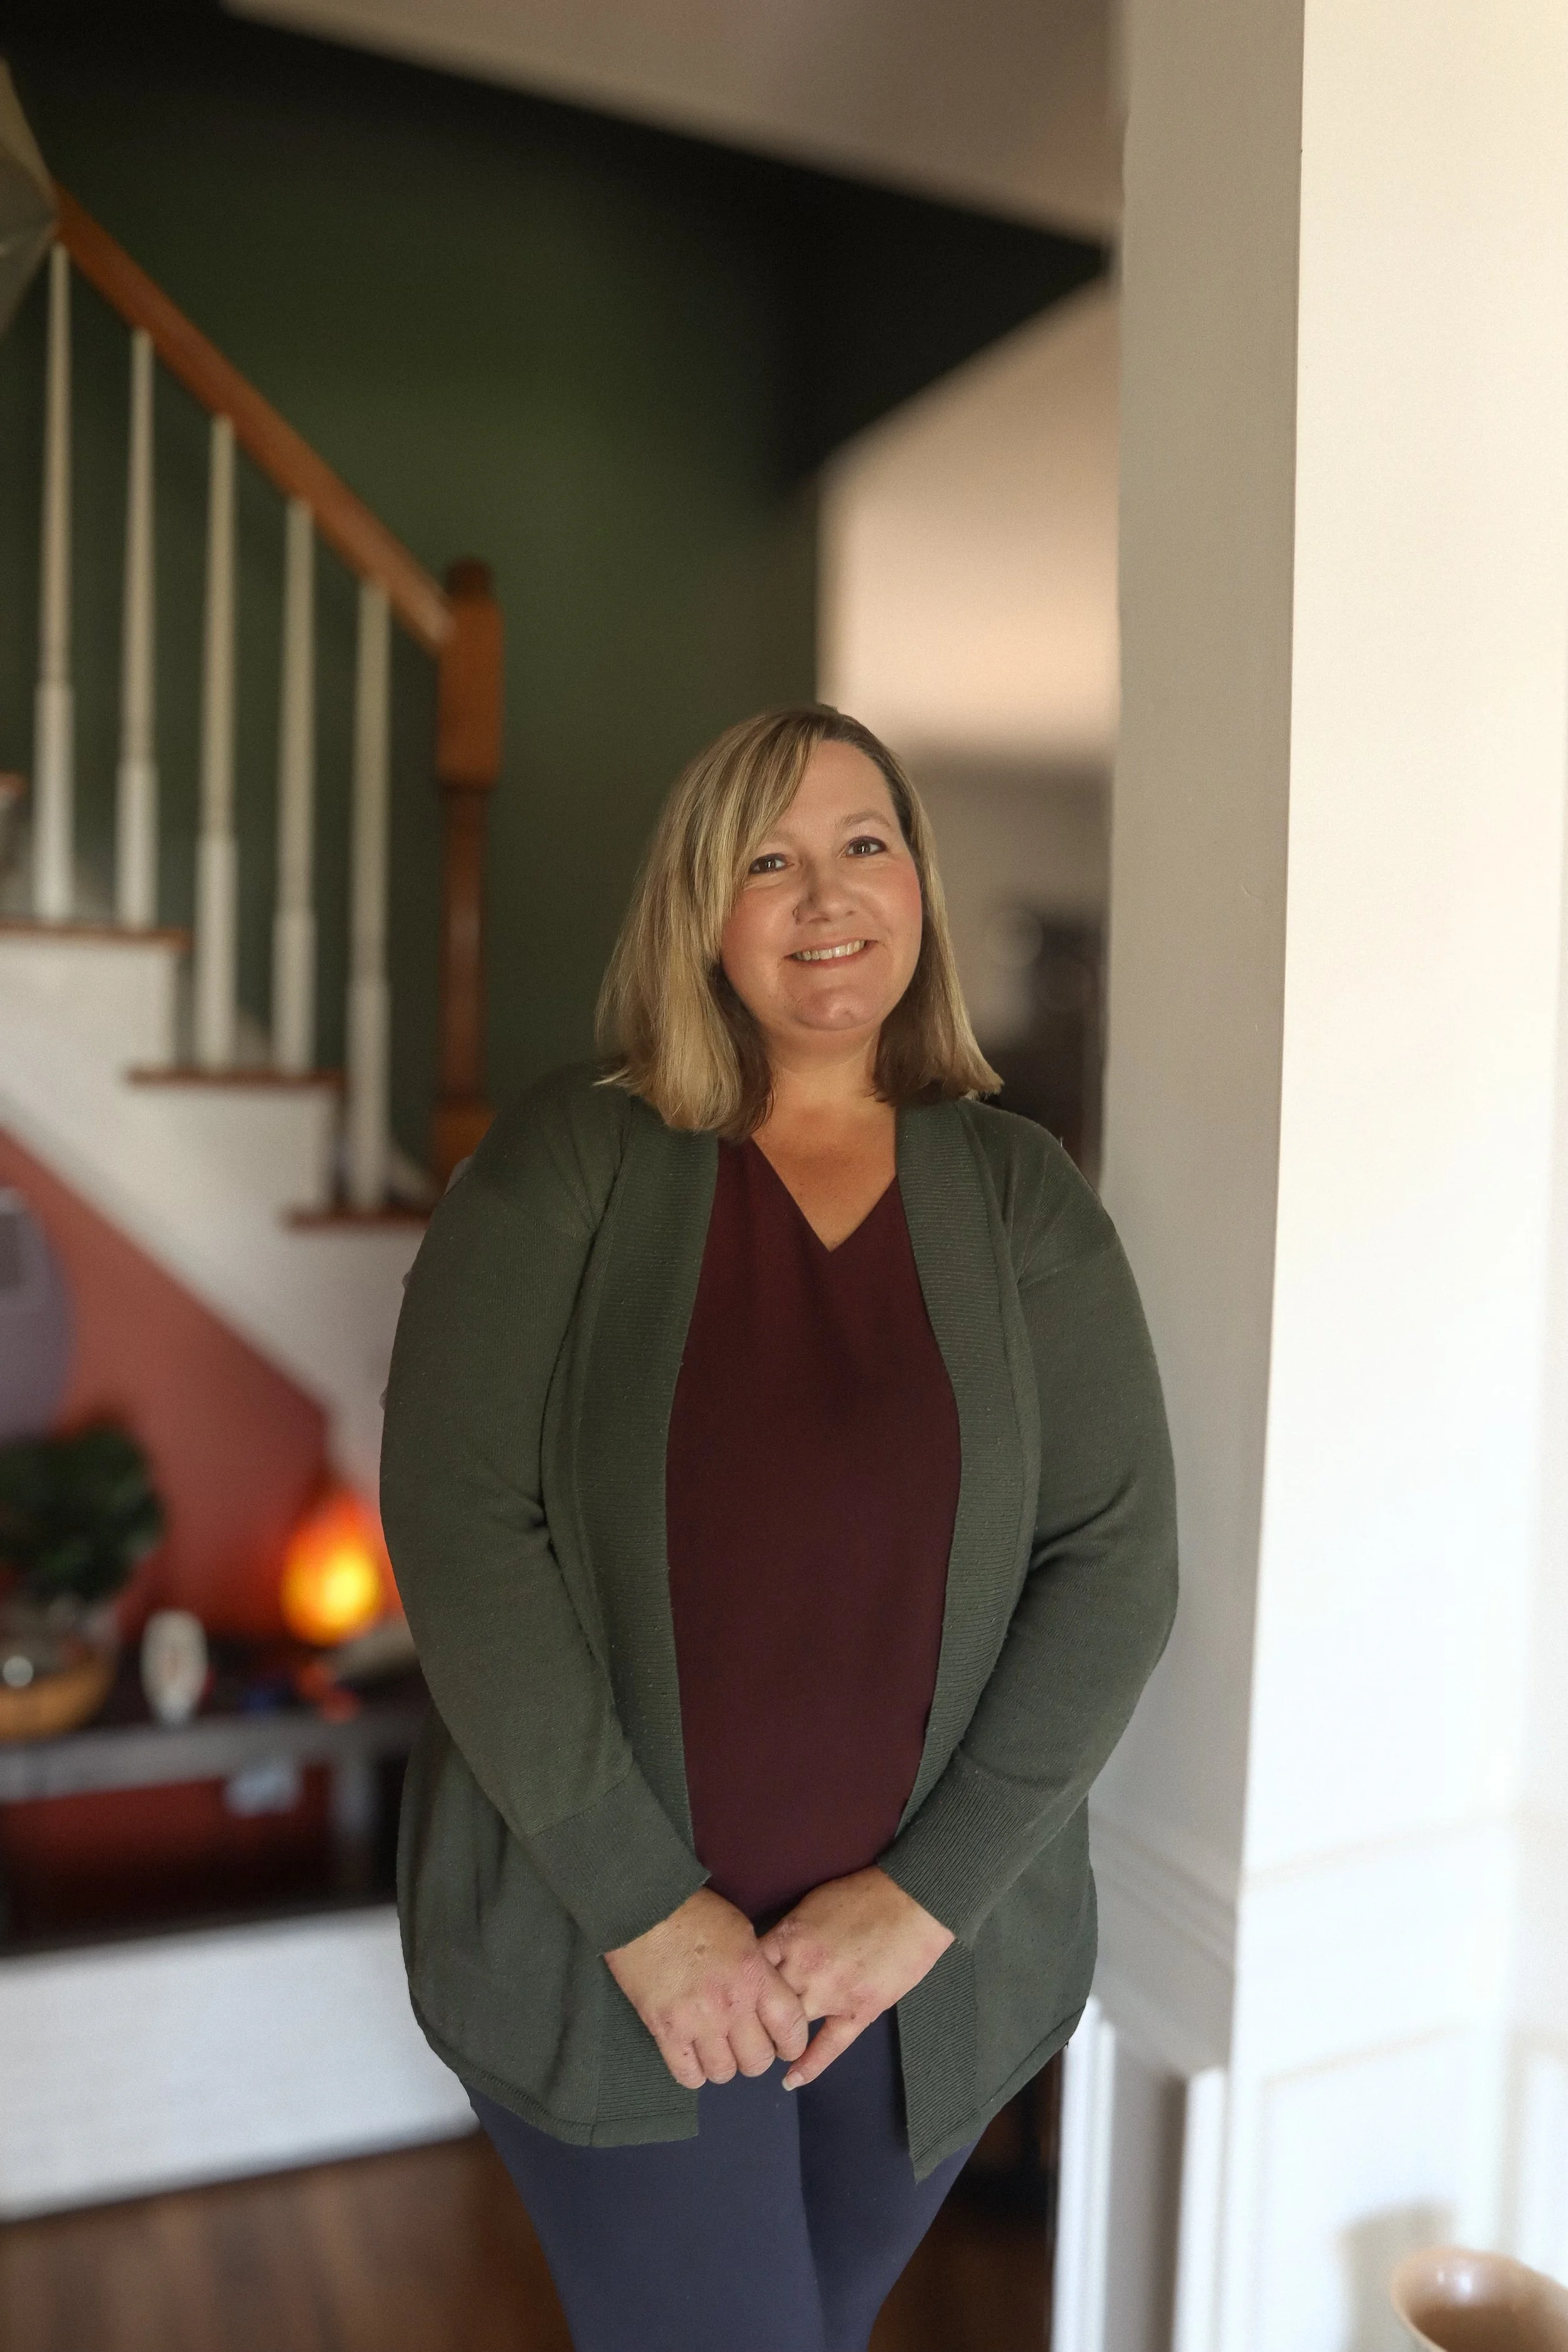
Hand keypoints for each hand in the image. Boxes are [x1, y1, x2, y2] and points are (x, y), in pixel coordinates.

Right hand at [605, 1887, 810, 2089]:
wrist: (644, 1908)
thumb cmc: (696, 1913)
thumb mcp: (743, 1933)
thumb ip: (759, 1970)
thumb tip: (765, 1998)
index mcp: (755, 1976)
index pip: (792, 2028)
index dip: (792, 2043)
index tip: (784, 2043)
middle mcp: (731, 2004)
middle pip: (758, 2061)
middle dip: (756, 2057)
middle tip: (746, 2043)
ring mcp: (697, 2021)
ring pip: (724, 2073)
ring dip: (724, 2065)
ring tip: (718, 2048)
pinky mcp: (665, 2031)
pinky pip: (688, 2075)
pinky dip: (694, 2072)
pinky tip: (693, 2054)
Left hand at [759, 1867, 953, 2088]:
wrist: (913, 1902)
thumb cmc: (863, 1894)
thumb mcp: (812, 1903)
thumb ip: (787, 1932)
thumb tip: (767, 1953)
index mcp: (790, 1937)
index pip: (748, 1970)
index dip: (737, 1985)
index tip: (730, 1995)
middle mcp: (804, 1968)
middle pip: (763, 2004)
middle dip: (750, 2016)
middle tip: (742, 2028)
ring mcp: (832, 1994)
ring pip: (790, 2028)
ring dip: (776, 2038)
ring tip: (764, 2048)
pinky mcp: (859, 2012)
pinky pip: (828, 2047)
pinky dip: (808, 2066)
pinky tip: (790, 2080)